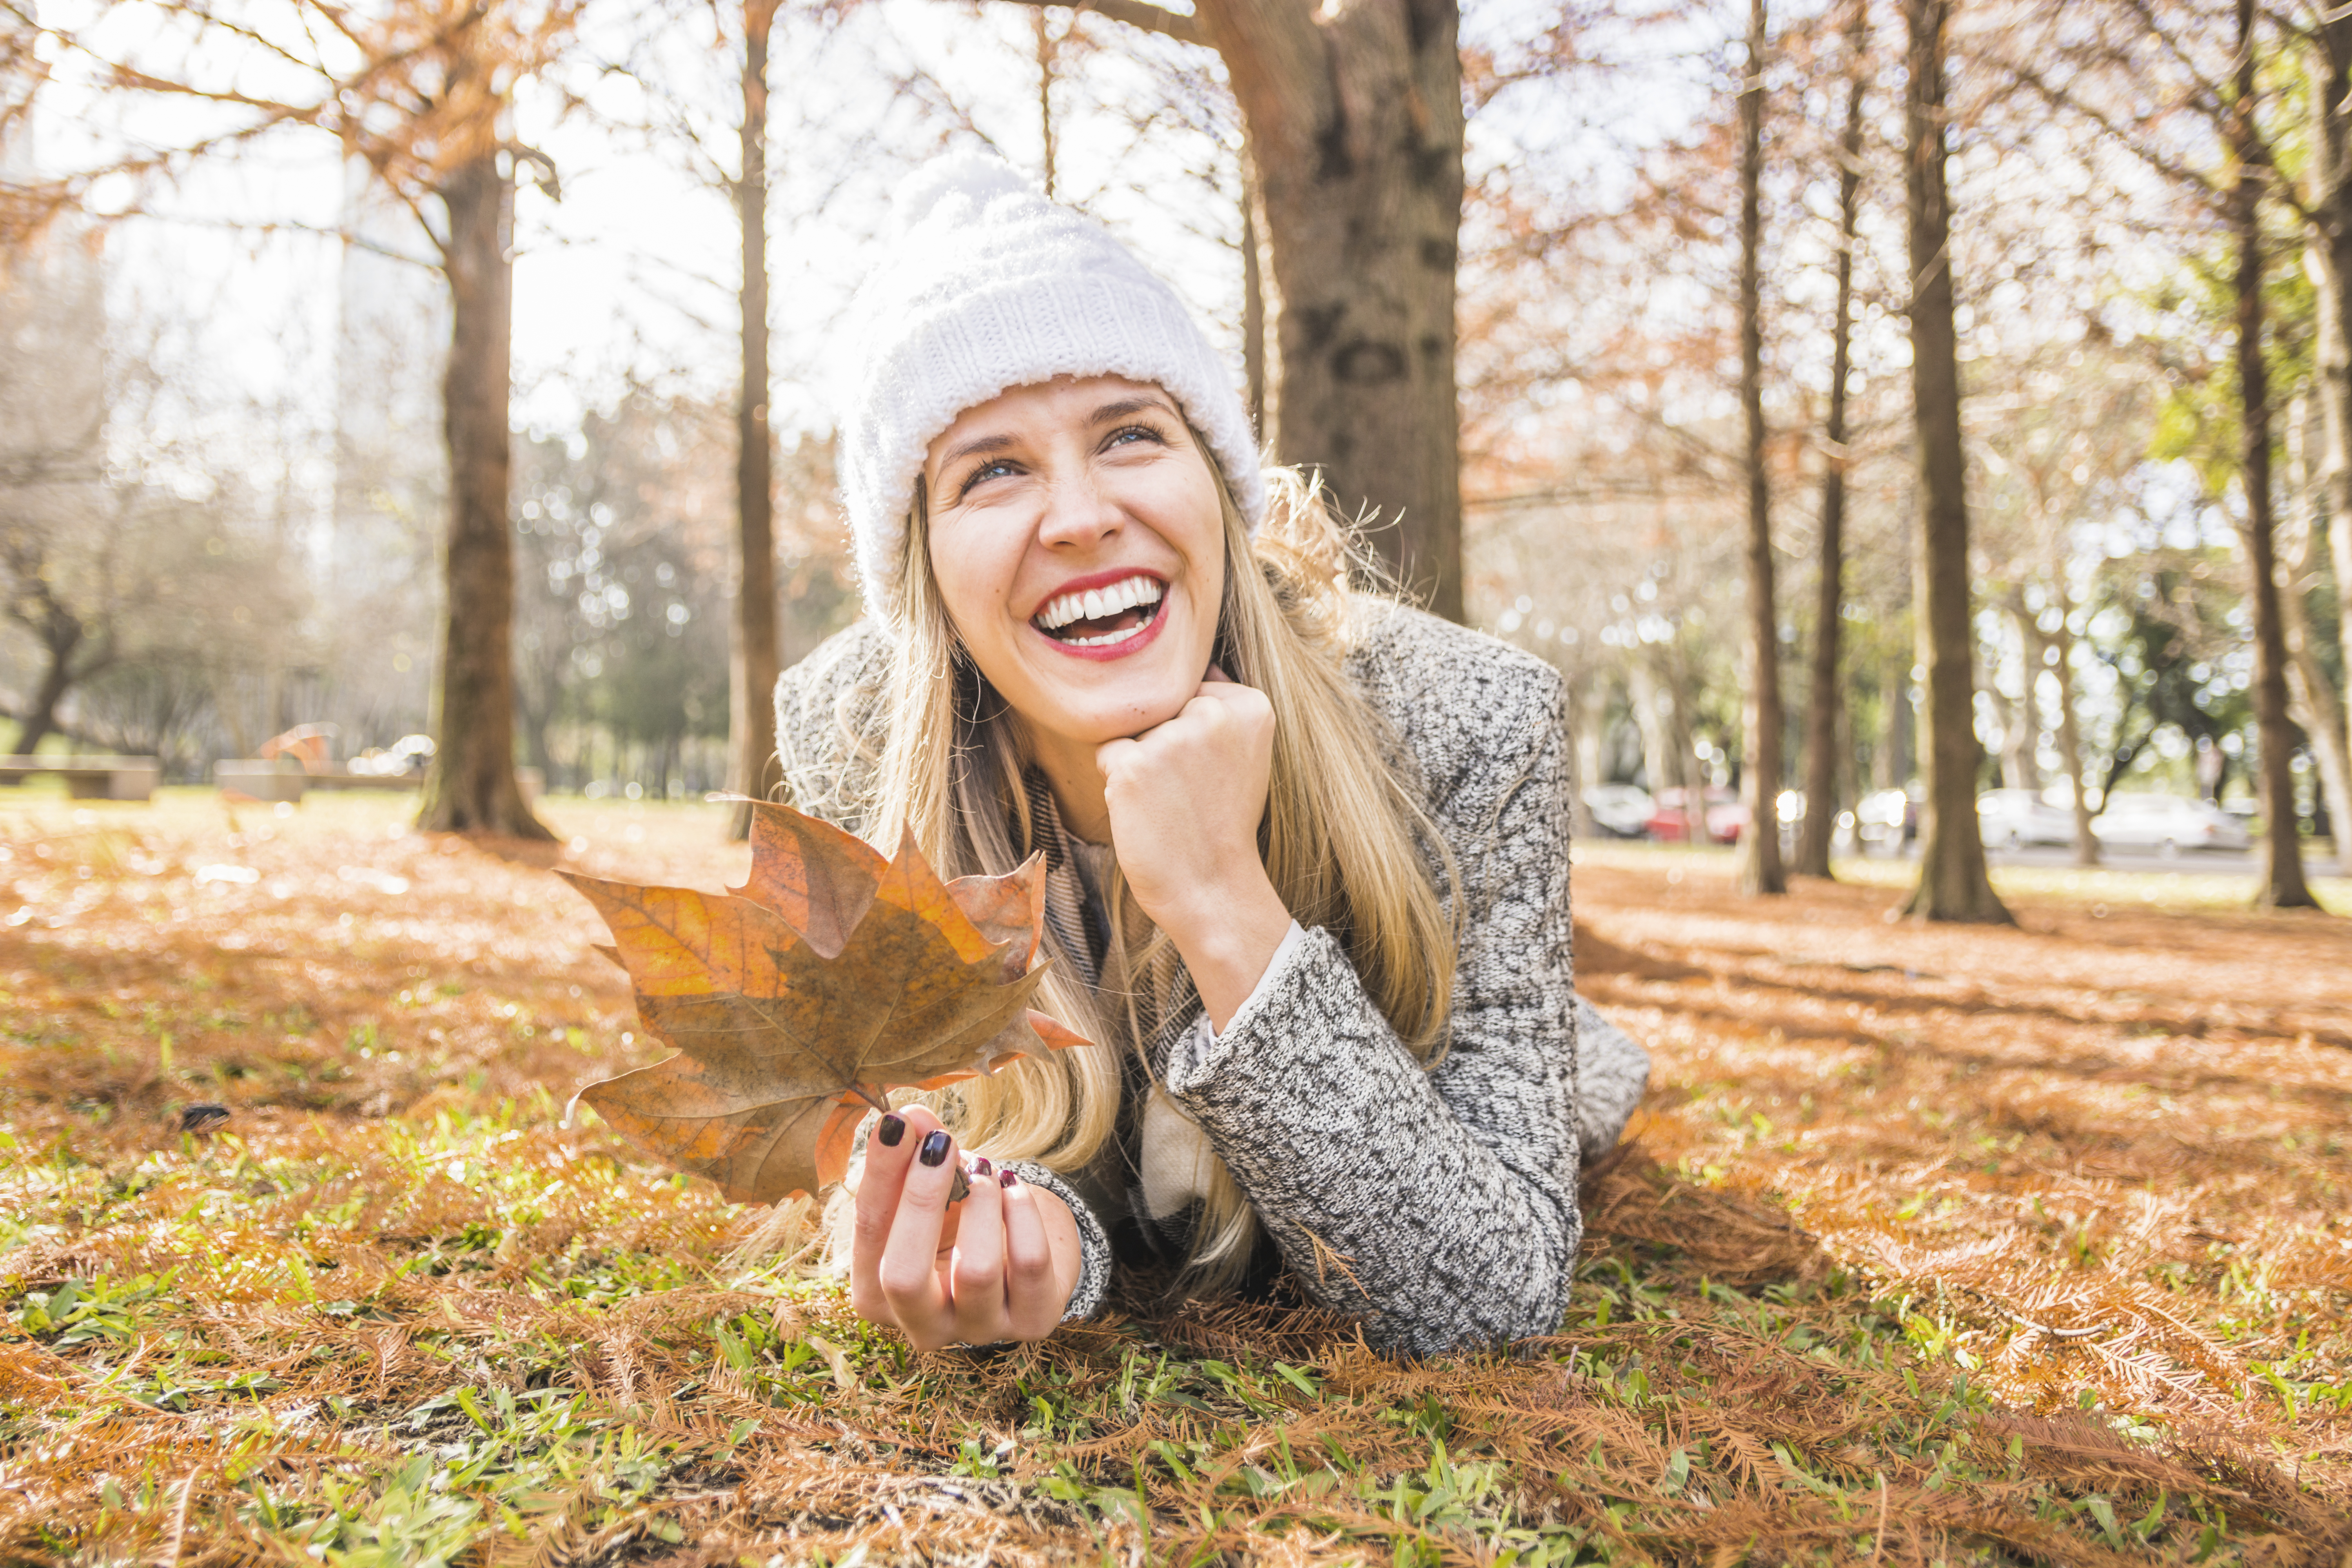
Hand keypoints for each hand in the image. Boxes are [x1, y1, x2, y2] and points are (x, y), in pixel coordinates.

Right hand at [848, 1103, 1080, 1349]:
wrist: (1026, 1251)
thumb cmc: (962, 1221)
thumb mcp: (932, 1190)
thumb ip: (914, 1155)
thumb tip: (908, 1116)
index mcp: (879, 1295)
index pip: (868, 1234)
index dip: (879, 1175)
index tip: (895, 1123)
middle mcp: (923, 1326)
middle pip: (903, 1275)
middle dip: (920, 1199)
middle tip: (940, 1144)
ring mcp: (979, 1330)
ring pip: (975, 1270)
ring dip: (980, 1202)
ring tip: (985, 1171)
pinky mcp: (1032, 1321)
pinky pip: (1029, 1262)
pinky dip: (1021, 1211)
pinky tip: (1013, 1188)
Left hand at [1096, 670, 1293, 1029]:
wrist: (1212, 887)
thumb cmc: (1222, 823)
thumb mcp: (1244, 754)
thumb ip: (1220, 707)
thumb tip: (1187, 669)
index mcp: (1250, 705)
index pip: (1190, 689)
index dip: (1189, 731)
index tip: (1209, 771)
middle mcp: (1214, 713)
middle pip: (1159, 705)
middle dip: (1162, 741)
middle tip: (1187, 791)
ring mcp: (1172, 737)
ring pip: (1132, 728)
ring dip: (1140, 762)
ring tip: (1168, 801)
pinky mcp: (1134, 763)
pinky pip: (1108, 753)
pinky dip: (1117, 782)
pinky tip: (1147, 810)